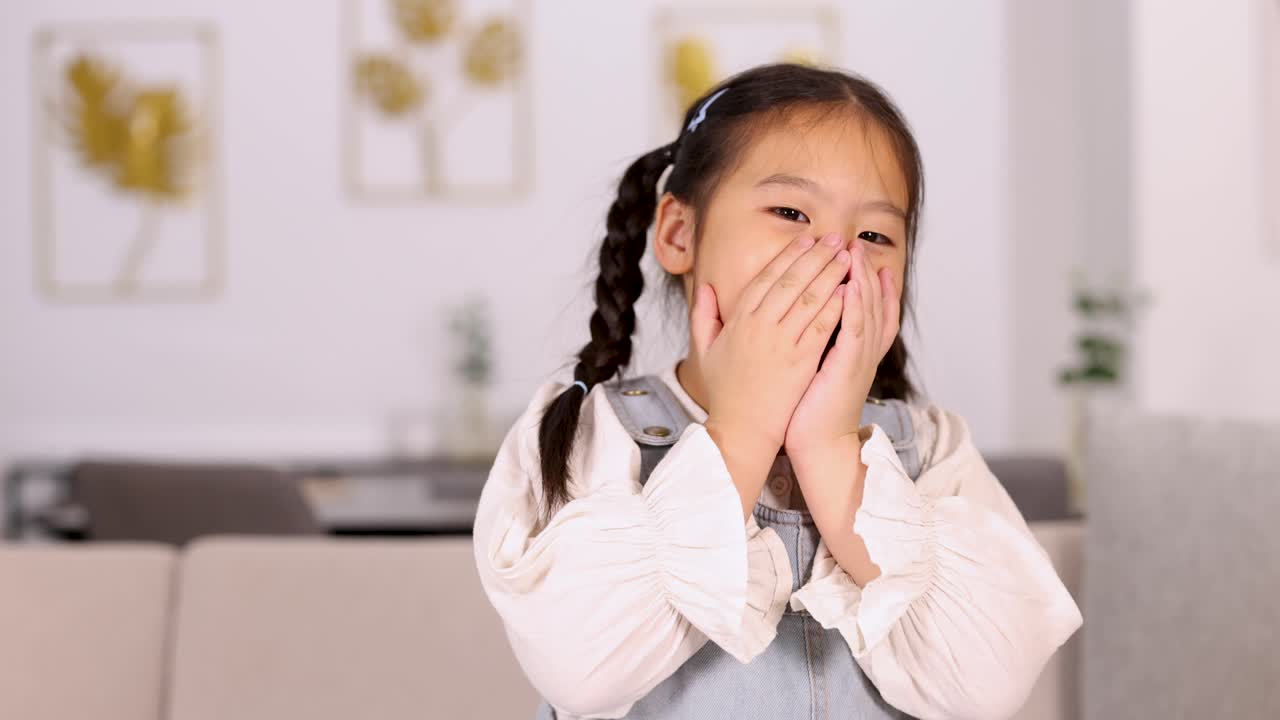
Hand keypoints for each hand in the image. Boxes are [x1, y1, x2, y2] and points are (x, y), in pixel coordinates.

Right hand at [690, 233, 850, 451]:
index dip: (789, 255)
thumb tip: (705, 288)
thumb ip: (703, 316)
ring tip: (848, 256)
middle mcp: (759, 326)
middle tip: (835, 238)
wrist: (740, 430)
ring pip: (810, 298)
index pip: (767, 277)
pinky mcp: (801, 361)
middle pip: (792, 280)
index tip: (807, 240)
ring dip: (831, 273)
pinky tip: (850, 289)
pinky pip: (822, 325)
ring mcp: (781, 342)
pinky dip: (836, 305)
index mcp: (738, 320)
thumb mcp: (705, 351)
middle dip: (816, 256)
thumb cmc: (725, 394)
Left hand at [783, 235, 899, 457]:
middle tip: (856, 246)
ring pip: (865, 311)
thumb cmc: (808, 409)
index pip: (866, 309)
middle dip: (863, 272)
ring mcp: (858, 359)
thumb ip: (814, 342)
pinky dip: (854, 308)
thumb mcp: (814, 369)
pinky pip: (855, 332)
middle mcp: (862, 352)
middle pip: (870, 303)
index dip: (866, 283)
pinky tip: (849, 287)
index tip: (858, 258)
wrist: (818, 444)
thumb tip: (801, 320)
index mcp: (853, 351)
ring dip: (861, 281)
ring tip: (854, 254)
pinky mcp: (848, 369)